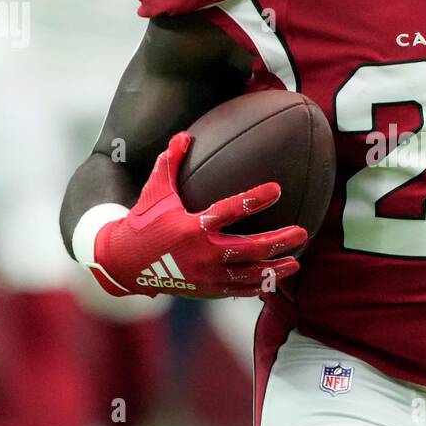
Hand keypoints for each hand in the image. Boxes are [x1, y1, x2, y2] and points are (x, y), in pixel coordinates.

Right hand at [91, 132, 306, 298]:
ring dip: (274, 269)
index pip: (229, 210)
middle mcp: (202, 253)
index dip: (254, 199)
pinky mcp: (205, 290)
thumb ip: (170, 162)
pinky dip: (256, 286)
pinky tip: (273, 280)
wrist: (124, 263)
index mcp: (192, 226)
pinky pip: (236, 290)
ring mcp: (205, 275)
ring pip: (248, 275)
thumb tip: (185, 134)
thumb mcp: (155, 191)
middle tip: (301, 233)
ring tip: (296, 263)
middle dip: (278, 241)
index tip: (276, 189)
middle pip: (249, 248)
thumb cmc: (144, 222)